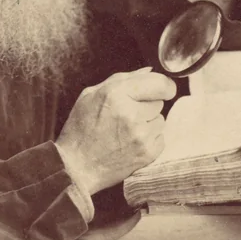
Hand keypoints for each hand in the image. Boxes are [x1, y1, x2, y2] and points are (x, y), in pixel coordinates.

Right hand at [55, 67, 175, 195]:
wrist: (76, 167)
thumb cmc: (80, 130)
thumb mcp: (91, 95)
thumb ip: (122, 79)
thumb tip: (149, 71)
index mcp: (115, 94)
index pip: (159, 83)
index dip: (164, 86)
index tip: (162, 89)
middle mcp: (131, 113)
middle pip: (159, 101)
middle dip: (147, 105)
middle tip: (127, 115)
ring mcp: (141, 135)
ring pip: (160, 120)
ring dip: (148, 123)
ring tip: (126, 131)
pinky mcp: (147, 152)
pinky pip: (161, 137)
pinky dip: (149, 139)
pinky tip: (130, 143)